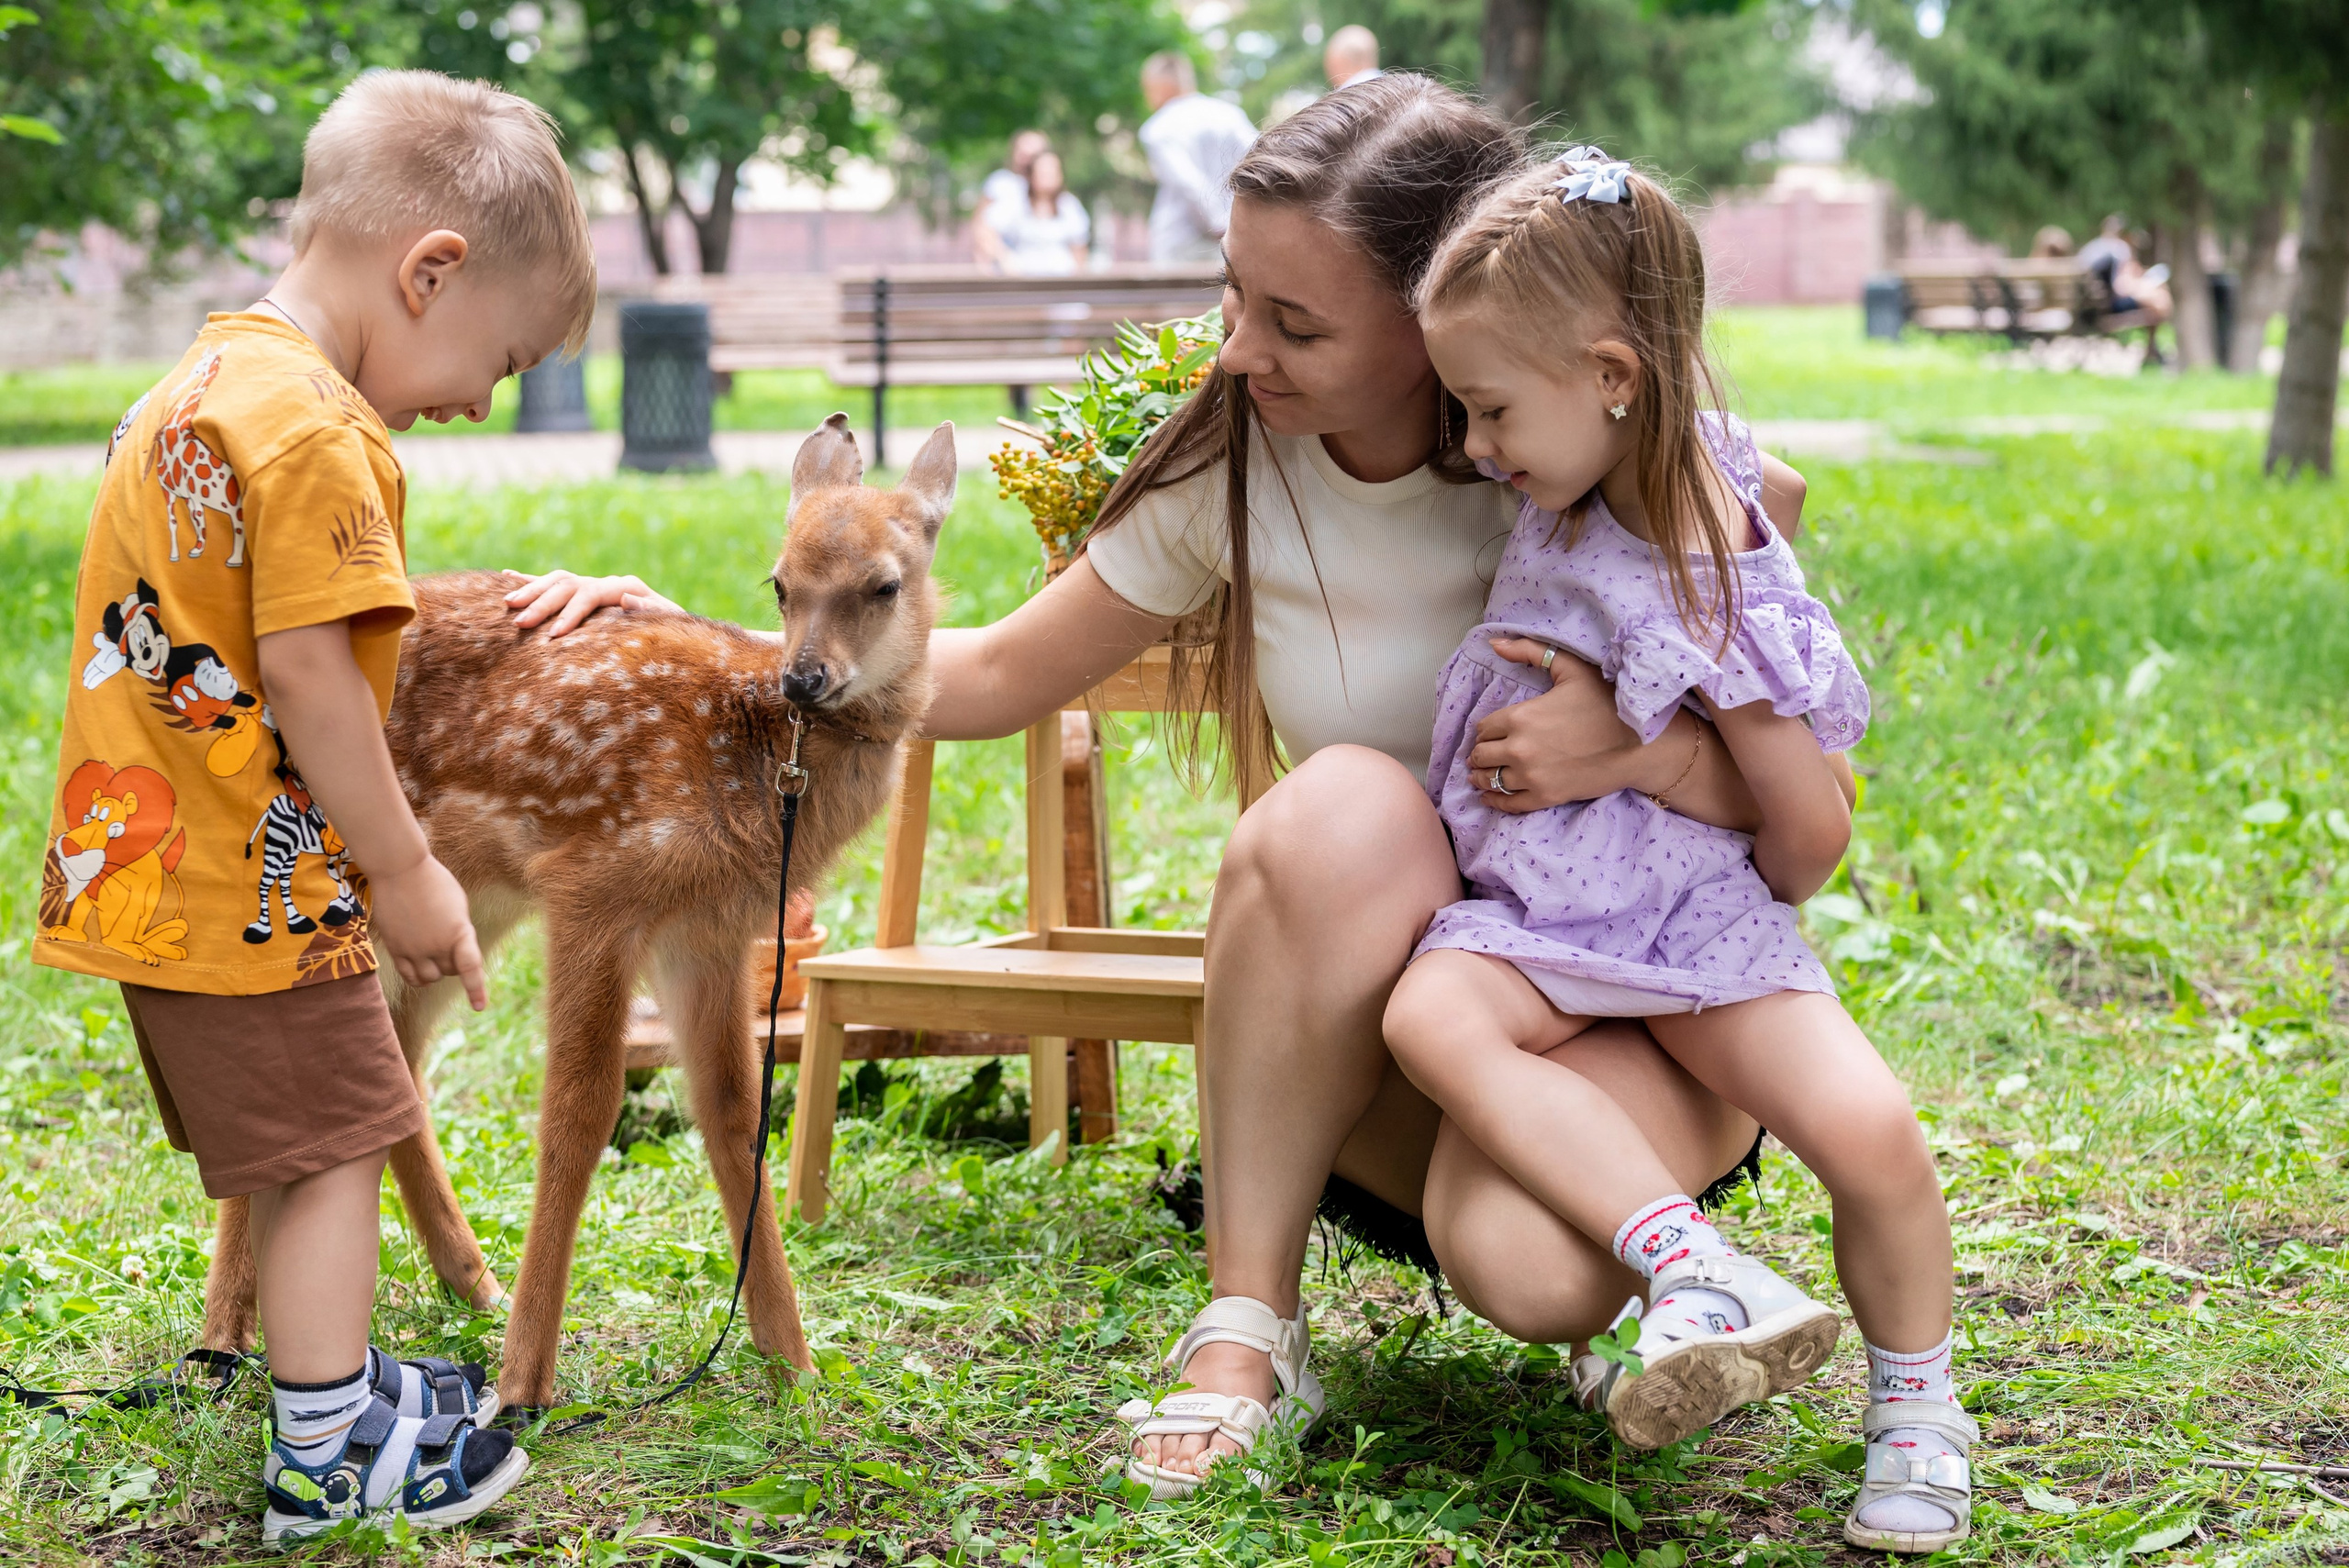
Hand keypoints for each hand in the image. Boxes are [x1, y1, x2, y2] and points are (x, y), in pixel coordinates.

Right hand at [367, 853, 487, 1010]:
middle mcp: (436, 944)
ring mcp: (413, 949)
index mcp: (458, 931)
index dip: (475, 988)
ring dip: (436, 970)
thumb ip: (459, 931)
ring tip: (434, 950)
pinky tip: (421, 965)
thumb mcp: (458, 904)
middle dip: (453, 962)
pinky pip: (409, 976)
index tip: (478, 1007)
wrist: (399, 869)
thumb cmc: (434, 882)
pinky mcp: (395, 948)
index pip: (470, 966)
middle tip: (448, 940)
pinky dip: (418, 976)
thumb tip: (455, 954)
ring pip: (430, 978)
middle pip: (450, 971)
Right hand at [502, 568, 682, 637]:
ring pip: (556, 581)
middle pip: (567, 586)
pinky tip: (506, 576)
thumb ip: (651, 610)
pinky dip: (530, 580)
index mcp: (625, 586)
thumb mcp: (669, 624)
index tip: (553, 635)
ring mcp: (594, 586)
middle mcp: (607, 582)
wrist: (678, 635)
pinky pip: (553, 583)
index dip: (571, 614)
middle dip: (542, 605)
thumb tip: (626, 597)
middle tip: (519, 624)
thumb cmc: (675, 635)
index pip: (590, 595)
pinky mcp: (585, 594)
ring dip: (530, 590)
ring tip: (507, 604)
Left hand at [1466, 637, 1655, 813]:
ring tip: (1481, 774)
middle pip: (1481, 755)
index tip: (1492, 732)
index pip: (1483, 728)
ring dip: (1481, 776)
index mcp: (1521, 716)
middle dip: (1482, 752)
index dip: (1486, 730)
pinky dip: (1495, 800)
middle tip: (1486, 753)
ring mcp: (1531, 776)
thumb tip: (1494, 642)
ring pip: (1488, 780)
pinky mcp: (1545, 797)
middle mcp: (1519, 748)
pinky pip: (1508, 803)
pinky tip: (1490, 796)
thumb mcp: (1570, 668)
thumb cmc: (1606, 703)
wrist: (1638, 744)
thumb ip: (1530, 652)